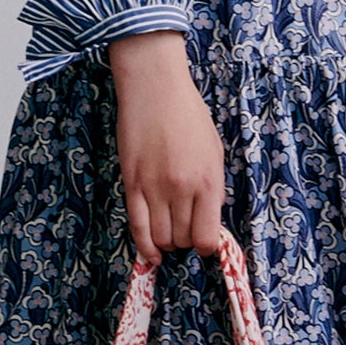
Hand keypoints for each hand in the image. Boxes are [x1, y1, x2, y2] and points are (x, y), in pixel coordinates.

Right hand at [107, 30, 225, 265]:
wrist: (155, 89)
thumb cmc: (189, 116)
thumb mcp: (214, 151)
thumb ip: (212, 187)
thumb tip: (207, 220)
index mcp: (209, 181)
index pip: (206, 237)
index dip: (205, 246)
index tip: (203, 241)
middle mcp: (182, 189)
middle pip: (183, 239)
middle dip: (185, 242)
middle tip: (184, 231)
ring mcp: (154, 188)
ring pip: (161, 238)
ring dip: (166, 243)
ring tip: (169, 234)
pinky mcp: (131, 184)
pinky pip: (137, 227)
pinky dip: (144, 247)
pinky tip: (151, 255)